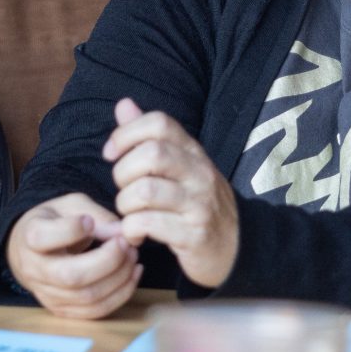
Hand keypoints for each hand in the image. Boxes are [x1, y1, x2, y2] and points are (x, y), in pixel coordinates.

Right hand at [6, 193, 140, 319]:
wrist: (32, 250)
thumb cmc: (54, 222)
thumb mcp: (70, 206)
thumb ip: (96, 215)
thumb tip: (122, 232)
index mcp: (29, 236)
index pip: (43, 237)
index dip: (72, 229)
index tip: (89, 221)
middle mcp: (33, 269)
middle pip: (71, 275)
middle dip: (108, 260)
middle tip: (125, 244)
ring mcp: (46, 294)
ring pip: (87, 297)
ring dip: (119, 278)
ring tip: (132, 256)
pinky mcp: (61, 309)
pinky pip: (95, 311)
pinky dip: (120, 294)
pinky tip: (131, 275)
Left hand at [106, 97, 238, 287]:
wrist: (238, 248)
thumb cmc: (198, 203)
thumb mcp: (180, 166)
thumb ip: (150, 137)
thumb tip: (124, 104)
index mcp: (193, 152)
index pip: (159, 123)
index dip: (125, 134)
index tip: (111, 154)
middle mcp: (199, 173)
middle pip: (151, 154)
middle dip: (122, 172)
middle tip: (124, 190)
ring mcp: (199, 204)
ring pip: (144, 191)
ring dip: (125, 206)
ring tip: (130, 215)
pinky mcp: (194, 235)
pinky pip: (149, 224)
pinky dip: (131, 230)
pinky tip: (136, 235)